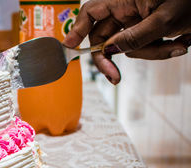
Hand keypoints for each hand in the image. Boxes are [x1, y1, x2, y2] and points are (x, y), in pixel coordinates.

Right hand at [62, 0, 190, 84]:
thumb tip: (110, 51)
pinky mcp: (146, 30)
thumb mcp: (163, 20)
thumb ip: (134, 37)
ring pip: (127, 47)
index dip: (77, 29)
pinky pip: (142, 47)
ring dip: (151, 52)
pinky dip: (160, 50)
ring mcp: (136, 21)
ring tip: (177, 45)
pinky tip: (179, 43)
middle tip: (114, 78)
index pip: (92, 12)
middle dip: (112, 58)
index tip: (69, 48)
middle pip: (104, 37)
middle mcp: (126, 9)